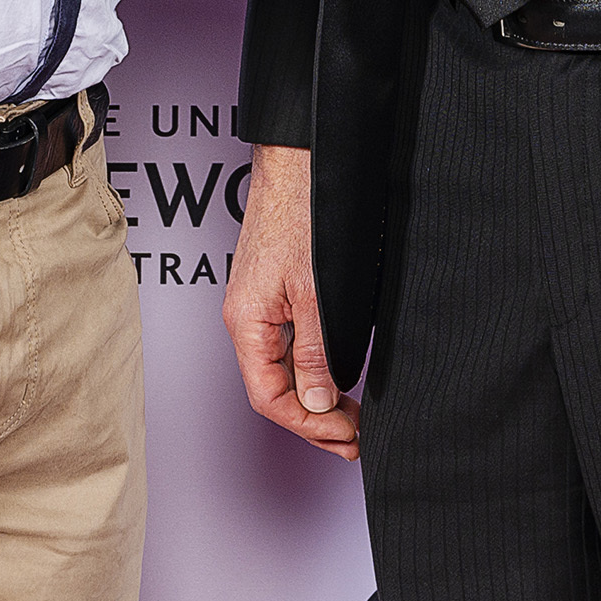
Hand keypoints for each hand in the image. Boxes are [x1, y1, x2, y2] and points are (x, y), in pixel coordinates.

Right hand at [221, 144, 359, 457]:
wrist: (298, 162)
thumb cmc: (301, 216)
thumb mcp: (315, 294)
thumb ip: (315, 352)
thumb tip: (316, 402)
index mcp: (247, 323)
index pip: (269, 398)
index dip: (308, 425)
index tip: (346, 436)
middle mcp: (247, 318)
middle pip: (274, 389)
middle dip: (313, 420)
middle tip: (354, 438)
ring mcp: (259, 304)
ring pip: (282, 369)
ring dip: (315, 398)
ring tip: (350, 416)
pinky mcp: (274, 289)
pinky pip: (288, 344)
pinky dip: (313, 368)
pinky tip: (337, 375)